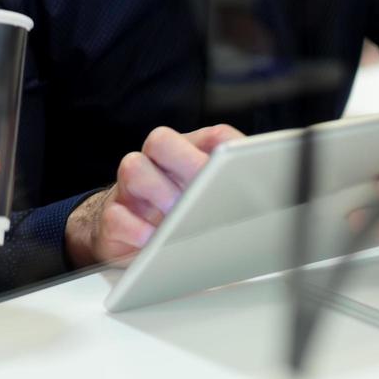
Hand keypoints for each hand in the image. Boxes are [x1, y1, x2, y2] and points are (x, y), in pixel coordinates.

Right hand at [65, 124, 244, 267]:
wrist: (128, 240)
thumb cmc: (180, 220)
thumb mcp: (210, 204)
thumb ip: (230, 195)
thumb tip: (267, 204)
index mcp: (190, 157)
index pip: (213, 137)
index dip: (227, 147)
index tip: (237, 165)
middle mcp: (157, 165)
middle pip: (161, 140)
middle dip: (182, 160)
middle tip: (200, 187)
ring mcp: (131, 190)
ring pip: (133, 168)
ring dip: (158, 192)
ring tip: (175, 218)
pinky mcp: (112, 218)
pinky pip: (115, 215)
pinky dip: (135, 229)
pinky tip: (152, 241)